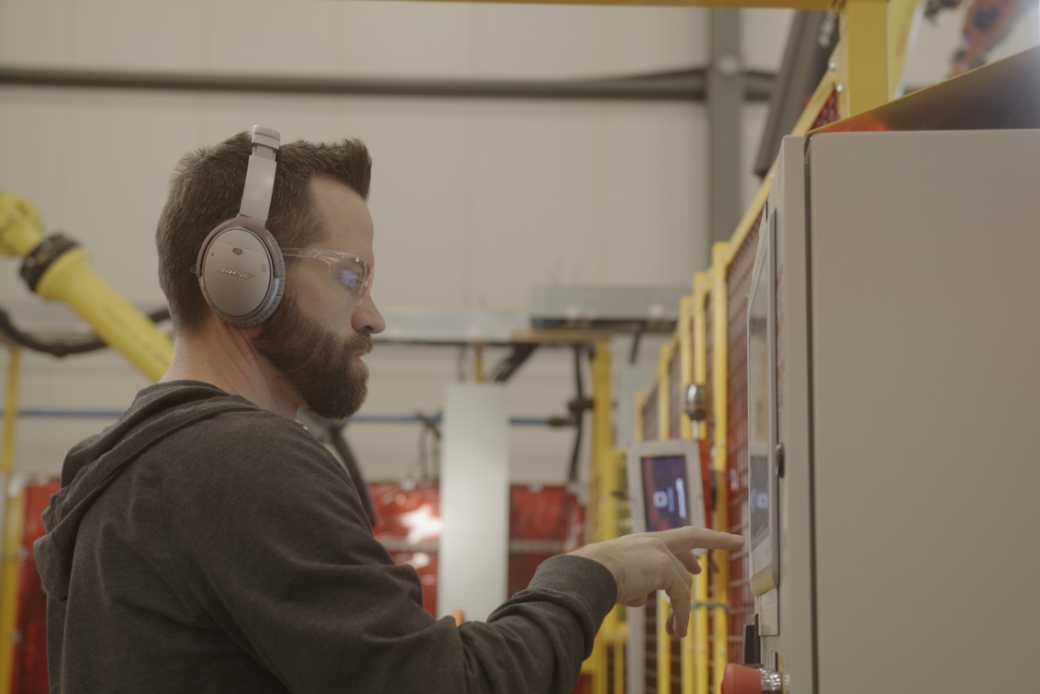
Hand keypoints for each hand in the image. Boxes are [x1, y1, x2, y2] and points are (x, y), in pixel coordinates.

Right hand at [569, 527, 743, 637]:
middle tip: (732, 544)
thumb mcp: (619, 580)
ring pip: (682, 583)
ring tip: (676, 631)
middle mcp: (652, 541)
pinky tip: (675, 630)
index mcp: (640, 543)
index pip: (674, 539)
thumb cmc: (594, 578)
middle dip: (716, 539)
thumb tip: (644, 598)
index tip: (705, 554)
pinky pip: (680, 596)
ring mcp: (658, 550)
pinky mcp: (662, 565)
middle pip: (691, 537)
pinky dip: (680, 615)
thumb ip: (635, 586)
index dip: (693, 545)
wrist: (587, 575)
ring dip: (681, 610)